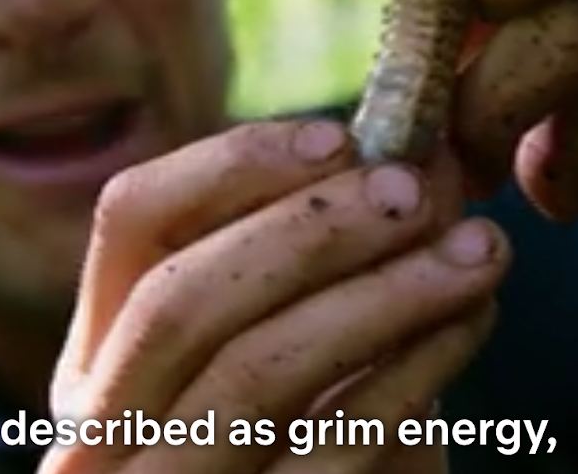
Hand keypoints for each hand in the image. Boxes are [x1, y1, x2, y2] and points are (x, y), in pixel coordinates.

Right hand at [41, 120, 506, 473]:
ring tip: (477, 251)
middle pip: (180, 299)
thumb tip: (428, 155)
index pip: (130, 218)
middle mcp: (104, 432)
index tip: (340, 135)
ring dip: (380, 295)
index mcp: (100, 359)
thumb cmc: (311, 449)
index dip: (231, 164)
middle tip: (417, 191)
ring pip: (254, 374)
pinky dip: (409, 377)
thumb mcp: (294, 353)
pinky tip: (466, 327)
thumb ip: (332, 263)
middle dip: (308, 230)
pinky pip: (331, 451)